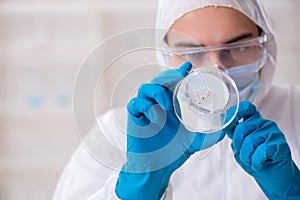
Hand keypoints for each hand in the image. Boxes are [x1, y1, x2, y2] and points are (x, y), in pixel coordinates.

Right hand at [115, 62, 224, 199]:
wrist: (156, 168)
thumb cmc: (173, 152)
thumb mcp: (195, 140)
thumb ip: (211, 133)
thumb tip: (228, 124)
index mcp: (172, 106)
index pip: (174, 84)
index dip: (180, 72)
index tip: (189, 67)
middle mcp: (158, 104)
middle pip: (159, 81)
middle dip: (169, 75)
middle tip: (181, 75)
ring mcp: (145, 110)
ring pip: (145, 88)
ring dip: (157, 92)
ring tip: (167, 105)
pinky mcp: (135, 117)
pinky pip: (136, 103)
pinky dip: (146, 107)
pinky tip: (157, 119)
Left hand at [225, 101, 299, 198]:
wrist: (272, 176)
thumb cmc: (254, 160)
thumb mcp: (238, 146)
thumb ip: (233, 134)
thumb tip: (224, 122)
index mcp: (252, 121)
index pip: (245, 107)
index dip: (235, 113)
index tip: (228, 123)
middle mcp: (263, 124)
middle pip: (242, 128)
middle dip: (238, 146)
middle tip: (246, 155)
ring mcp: (273, 132)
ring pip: (250, 141)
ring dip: (247, 157)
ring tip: (254, 160)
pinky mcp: (280, 144)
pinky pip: (261, 152)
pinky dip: (257, 162)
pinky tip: (262, 162)